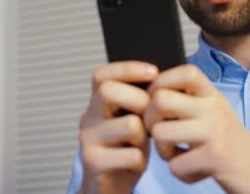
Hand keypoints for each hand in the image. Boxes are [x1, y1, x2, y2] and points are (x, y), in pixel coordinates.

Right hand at [78, 61, 158, 193]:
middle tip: (150, 116)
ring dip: (144, 136)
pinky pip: (131, 154)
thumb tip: (162, 80)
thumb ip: (138, 101)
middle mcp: (88, 118)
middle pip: (109, 91)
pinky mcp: (93, 162)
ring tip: (141, 144)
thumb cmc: (125, 149)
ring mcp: (87, 140)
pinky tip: (135, 162)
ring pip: (129, 124)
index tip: (154, 72)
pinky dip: (140, 160)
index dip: (128, 68)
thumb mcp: (132, 120)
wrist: (108, 187)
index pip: (102, 74)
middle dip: (140, 100)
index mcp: (97, 103)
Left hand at [143, 65, 249, 193]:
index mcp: (212, 95)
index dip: (161, 82)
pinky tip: (193, 171)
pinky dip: (180, 173)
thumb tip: (151, 91)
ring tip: (177, 155)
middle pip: (160, 99)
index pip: (183, 71)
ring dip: (162, 151)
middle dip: (149, 120)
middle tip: (158, 134)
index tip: (156, 101)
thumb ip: (188, 100)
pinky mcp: (215, 157)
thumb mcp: (213, 113)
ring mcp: (215, 131)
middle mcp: (214, 108)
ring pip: (160, 132)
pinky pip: (174, 165)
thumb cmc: (229, 144)